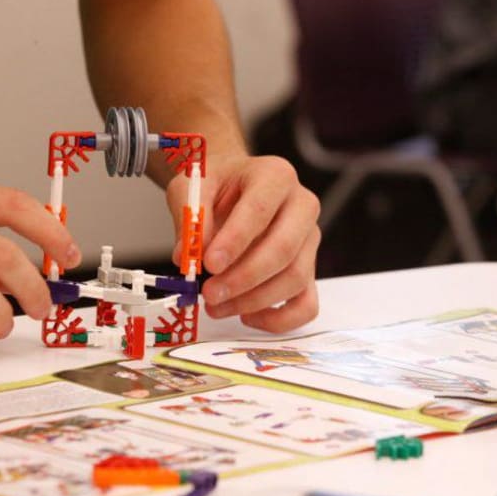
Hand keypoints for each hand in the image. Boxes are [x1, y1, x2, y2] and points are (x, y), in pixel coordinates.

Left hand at [166, 154, 319, 332]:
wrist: (234, 187)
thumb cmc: (218, 185)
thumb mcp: (192, 186)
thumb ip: (190, 217)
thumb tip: (187, 257)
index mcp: (276, 176)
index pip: (260, 209)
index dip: (236, 240)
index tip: (210, 263)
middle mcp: (301, 206)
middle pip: (284, 249)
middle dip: (244, 278)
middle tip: (209, 293)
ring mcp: (309, 240)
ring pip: (294, 279)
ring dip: (253, 301)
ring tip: (216, 306)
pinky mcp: (309, 270)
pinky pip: (306, 304)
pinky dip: (278, 319)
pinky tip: (246, 316)